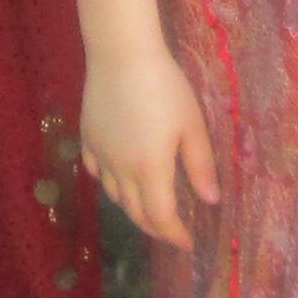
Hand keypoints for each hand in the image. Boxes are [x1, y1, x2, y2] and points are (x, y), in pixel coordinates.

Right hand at [81, 38, 218, 245]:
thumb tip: (210, 201)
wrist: (122, 55)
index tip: (189, 242)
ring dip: (133, 207)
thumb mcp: (192, 125)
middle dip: (156, 228)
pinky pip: (96, 172)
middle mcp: (121, 171)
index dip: (175, 235)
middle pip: (136, 213)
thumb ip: (200, 166)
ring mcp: (100, 155)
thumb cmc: (165, 87)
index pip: (161, 218)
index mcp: (150, 171)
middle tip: (172, 230)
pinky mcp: (87, 139)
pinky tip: (119, 176)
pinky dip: (110, 183)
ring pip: (114, 196)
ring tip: (149, 205)